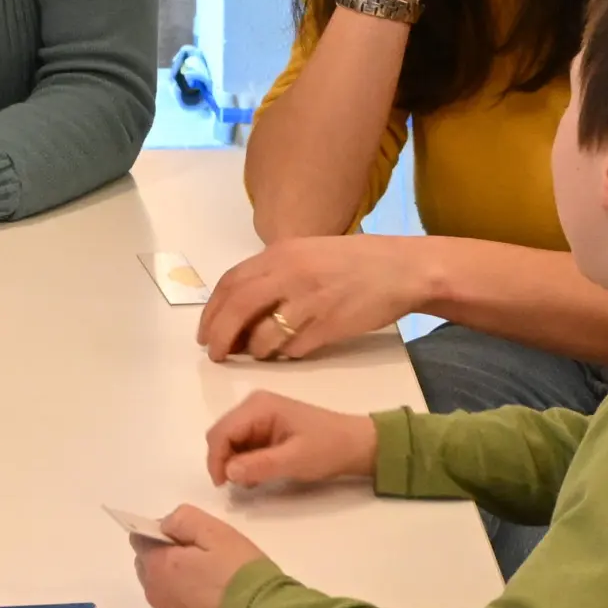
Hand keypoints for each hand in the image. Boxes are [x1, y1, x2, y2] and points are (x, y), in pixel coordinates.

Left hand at [134, 505, 271, 607]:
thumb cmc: (240, 572)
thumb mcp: (216, 532)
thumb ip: (183, 520)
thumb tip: (165, 524)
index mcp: (158, 565)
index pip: (140, 539)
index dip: (161, 532)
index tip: (187, 535)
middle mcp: (155, 593)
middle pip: (148, 565)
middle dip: (165, 555)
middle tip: (202, 554)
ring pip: (161, 588)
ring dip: (175, 578)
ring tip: (209, 576)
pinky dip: (184, 599)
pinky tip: (211, 599)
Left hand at [200, 234, 425, 361]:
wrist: (403, 269)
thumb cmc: (355, 262)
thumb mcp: (309, 253)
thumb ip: (275, 272)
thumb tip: (241, 304)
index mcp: (282, 253)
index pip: (231, 283)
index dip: (212, 311)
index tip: (204, 331)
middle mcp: (291, 274)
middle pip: (238, 309)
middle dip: (219, 335)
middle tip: (214, 354)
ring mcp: (310, 301)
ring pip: (263, 335)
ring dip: (252, 351)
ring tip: (253, 354)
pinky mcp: (329, 326)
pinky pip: (294, 349)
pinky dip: (284, 355)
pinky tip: (287, 353)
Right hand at [204, 389, 379, 489]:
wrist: (357, 445)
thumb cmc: (328, 448)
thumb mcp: (295, 460)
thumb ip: (260, 465)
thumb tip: (228, 471)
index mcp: (258, 406)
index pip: (221, 432)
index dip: (216, 459)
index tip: (223, 486)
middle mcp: (254, 405)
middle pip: (221, 434)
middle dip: (223, 461)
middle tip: (238, 486)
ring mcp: (259, 416)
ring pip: (230, 441)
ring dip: (234, 463)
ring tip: (252, 481)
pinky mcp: (265, 427)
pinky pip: (243, 444)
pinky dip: (244, 461)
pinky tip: (258, 475)